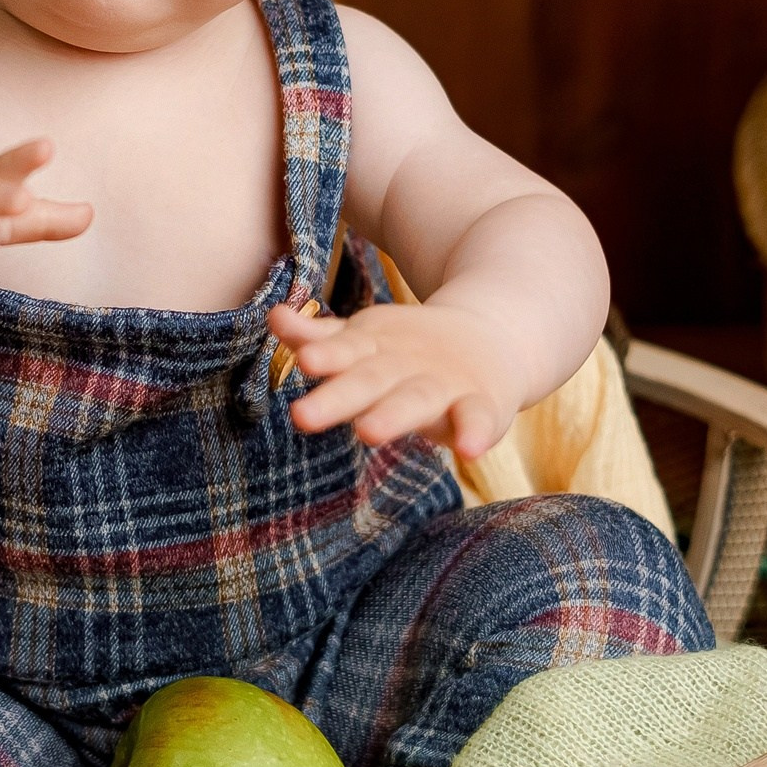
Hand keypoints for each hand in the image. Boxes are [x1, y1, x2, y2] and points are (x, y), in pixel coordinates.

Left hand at [271, 299, 523, 458]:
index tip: (305, 362)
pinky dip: (476, 432)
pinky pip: (478, 418)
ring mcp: (443, 384)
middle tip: (302, 416)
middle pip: (368, 380)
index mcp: (373, 351)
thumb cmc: (410, 351)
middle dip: (338, 396)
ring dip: (393, 415)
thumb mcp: (365, 342)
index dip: (325, 355)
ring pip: (415, 400)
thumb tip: (274, 316)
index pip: (344, 353)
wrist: (491, 341)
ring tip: (368, 432)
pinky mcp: (479, 404)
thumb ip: (320, 338)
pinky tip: (470, 450)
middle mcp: (404, 365)